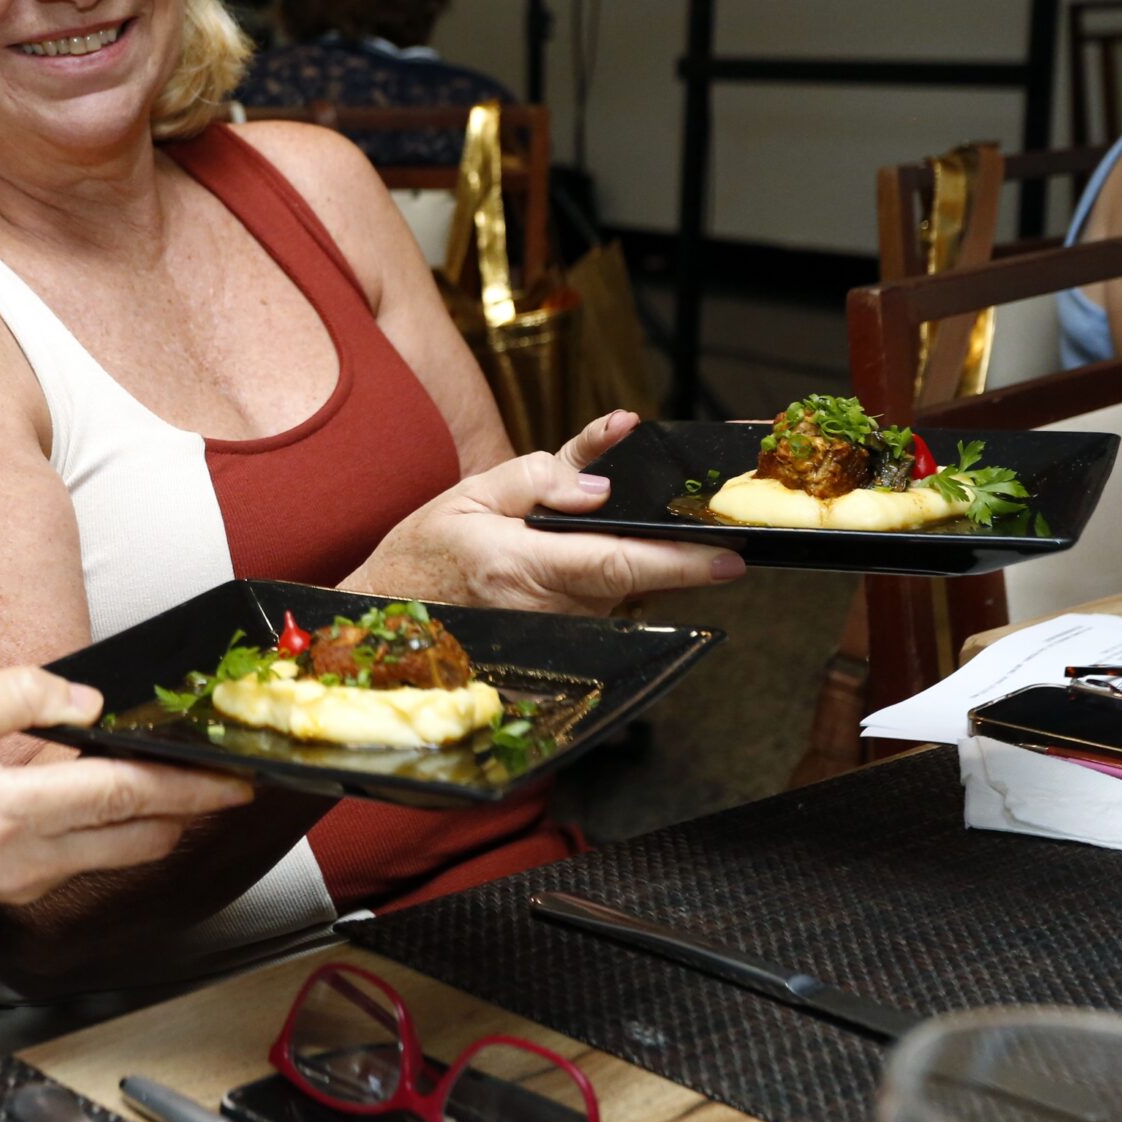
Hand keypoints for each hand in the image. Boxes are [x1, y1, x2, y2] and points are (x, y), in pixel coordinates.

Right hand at [0, 666, 253, 905]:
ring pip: (122, 855)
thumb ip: (15, 696)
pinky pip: (90, 861)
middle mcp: (31, 857)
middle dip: (192, 809)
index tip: (234, 775)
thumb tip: (85, 700)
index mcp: (11, 810)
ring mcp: (29, 881)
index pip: (122, 797)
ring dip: (159, 821)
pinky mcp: (22, 889)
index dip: (187, 786)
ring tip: (183, 781)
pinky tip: (122, 800)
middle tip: (231, 776)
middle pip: (141, 837)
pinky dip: (119, 831)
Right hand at [350, 409, 743, 615]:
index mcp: (523, 565)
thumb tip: (601, 481)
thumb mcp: (471, 492)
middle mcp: (548, 609)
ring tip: (577, 534)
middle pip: (635, 575)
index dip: (679, 563)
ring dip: (627, 556)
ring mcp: (559, 634)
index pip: (617, 563)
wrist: (391, 616)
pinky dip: (611, 574)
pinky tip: (578, 559)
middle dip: (663, 544)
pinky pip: (608, 603)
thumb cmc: (427, 553)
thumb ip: (538, 475)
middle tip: (680, 515)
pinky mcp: (564, 645)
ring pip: (625, 589)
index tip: (729, 559)